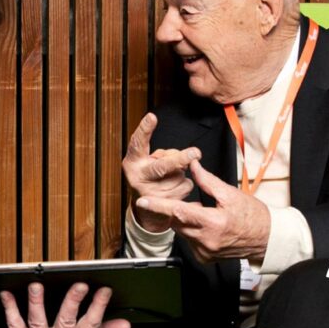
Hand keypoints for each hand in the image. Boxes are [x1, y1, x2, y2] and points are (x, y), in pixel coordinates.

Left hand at [0, 282, 130, 327]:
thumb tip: (126, 324)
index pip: (90, 326)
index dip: (98, 308)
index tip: (105, 290)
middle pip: (66, 323)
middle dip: (73, 303)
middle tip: (79, 284)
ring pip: (38, 323)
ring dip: (37, 303)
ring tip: (37, 285)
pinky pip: (14, 325)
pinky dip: (10, 309)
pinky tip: (7, 294)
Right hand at [122, 113, 200, 231]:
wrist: (147, 210)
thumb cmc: (149, 177)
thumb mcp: (148, 161)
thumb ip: (162, 155)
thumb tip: (186, 158)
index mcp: (133, 162)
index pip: (137, 143)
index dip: (144, 129)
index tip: (152, 117)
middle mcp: (139, 177)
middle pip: (162, 166)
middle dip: (180, 159)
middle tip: (196, 152)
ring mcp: (151, 192)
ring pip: (179, 175)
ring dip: (181, 173)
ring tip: (170, 178)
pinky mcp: (165, 204)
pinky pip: (186, 186)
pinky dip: (185, 185)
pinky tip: (175, 189)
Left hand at [137, 160, 270, 262]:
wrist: (266, 239)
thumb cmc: (253, 215)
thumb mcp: (231, 194)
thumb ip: (207, 181)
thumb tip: (192, 165)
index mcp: (213, 222)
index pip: (179, 211)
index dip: (159, 205)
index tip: (143, 201)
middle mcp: (206, 240)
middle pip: (177, 221)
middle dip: (179, 210)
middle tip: (197, 205)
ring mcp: (205, 252)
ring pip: (182, 231)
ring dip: (187, 221)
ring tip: (206, 216)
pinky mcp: (204, 258)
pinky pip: (189, 241)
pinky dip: (193, 232)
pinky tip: (208, 229)